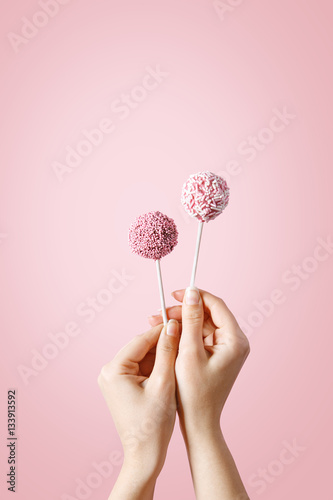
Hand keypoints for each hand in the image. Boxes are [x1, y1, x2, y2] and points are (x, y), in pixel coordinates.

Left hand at [98, 320, 179, 499]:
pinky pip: (141, 368)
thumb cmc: (153, 425)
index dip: (163, 331)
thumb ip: (168, 351)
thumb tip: (172, 326)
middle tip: (185, 338)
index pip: (141, 340)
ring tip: (183, 353)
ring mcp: (114, 380)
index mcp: (114, 370)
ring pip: (142, 357)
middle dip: (163, 343)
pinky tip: (173, 366)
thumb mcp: (164, 383)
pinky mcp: (122, 387)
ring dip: (161, 355)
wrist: (145, 456)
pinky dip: (156, 367)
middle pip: (141, 348)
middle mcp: (109, 372)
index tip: (182, 323)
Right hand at [149, 288, 249, 430]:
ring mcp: (226, 349)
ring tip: (156, 321)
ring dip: (180, 322)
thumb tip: (191, 292)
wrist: (199, 423)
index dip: (195, 296)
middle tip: (159, 312)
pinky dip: (183, 333)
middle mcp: (235, 342)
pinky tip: (165, 333)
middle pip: (208, 314)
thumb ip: (191, 320)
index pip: (216, 306)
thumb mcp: (189, 352)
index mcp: (235, 340)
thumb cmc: (195, 392)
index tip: (174, 293)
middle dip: (183, 311)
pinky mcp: (217, 355)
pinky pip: (200, 337)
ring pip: (201, 325)